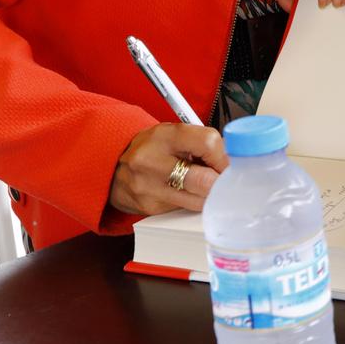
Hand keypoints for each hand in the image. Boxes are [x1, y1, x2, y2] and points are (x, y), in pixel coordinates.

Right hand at [109, 122, 225, 216]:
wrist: (112, 166)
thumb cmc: (152, 148)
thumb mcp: (172, 134)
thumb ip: (201, 142)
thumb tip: (232, 160)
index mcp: (164, 136)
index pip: (208, 143)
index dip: (224, 156)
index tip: (228, 163)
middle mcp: (152, 162)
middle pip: (204, 180)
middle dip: (220, 182)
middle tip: (224, 180)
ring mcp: (149, 188)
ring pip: (198, 200)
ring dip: (209, 195)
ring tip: (206, 185)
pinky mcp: (150, 208)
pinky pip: (185, 209)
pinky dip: (193, 201)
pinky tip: (187, 192)